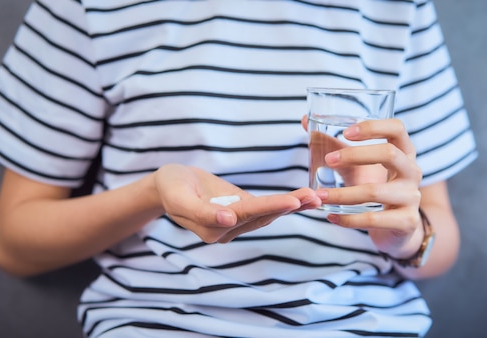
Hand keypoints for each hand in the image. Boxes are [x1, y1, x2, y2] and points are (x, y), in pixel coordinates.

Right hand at [154, 164, 320, 242]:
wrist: (169, 184)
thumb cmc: (171, 187)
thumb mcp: (180, 197)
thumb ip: (202, 213)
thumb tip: (228, 220)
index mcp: (212, 229)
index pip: (247, 214)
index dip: (272, 206)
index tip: (295, 201)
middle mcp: (227, 230)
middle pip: (263, 216)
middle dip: (290, 205)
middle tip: (315, 196)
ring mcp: (235, 223)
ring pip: (268, 214)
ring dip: (293, 205)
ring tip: (317, 197)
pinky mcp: (241, 212)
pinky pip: (265, 208)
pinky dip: (285, 203)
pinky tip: (305, 198)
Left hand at [302, 116, 423, 257]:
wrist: (399, 227)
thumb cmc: (376, 188)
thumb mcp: (360, 165)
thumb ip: (336, 145)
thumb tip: (305, 120)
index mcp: (404, 151)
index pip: (397, 128)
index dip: (373, 127)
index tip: (346, 132)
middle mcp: (412, 171)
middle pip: (389, 154)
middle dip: (355, 156)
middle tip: (328, 160)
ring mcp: (412, 197)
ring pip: (375, 192)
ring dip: (343, 194)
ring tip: (319, 196)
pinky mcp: (407, 221)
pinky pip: (374, 219)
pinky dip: (349, 220)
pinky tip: (331, 217)